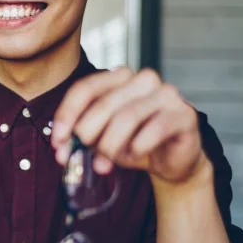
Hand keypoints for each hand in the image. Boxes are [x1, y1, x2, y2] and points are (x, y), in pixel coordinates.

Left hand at [52, 67, 207, 184]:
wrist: (172, 161)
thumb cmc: (134, 143)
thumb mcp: (102, 139)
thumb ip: (81, 137)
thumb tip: (61, 147)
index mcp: (119, 77)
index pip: (85, 88)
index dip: (67, 114)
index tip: (58, 140)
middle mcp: (143, 79)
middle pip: (104, 104)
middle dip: (87, 135)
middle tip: (80, 157)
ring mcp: (167, 94)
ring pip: (128, 117)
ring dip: (110, 145)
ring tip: (103, 164)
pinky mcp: (184, 114)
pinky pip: (155, 129)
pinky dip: (138, 146)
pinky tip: (134, 155)